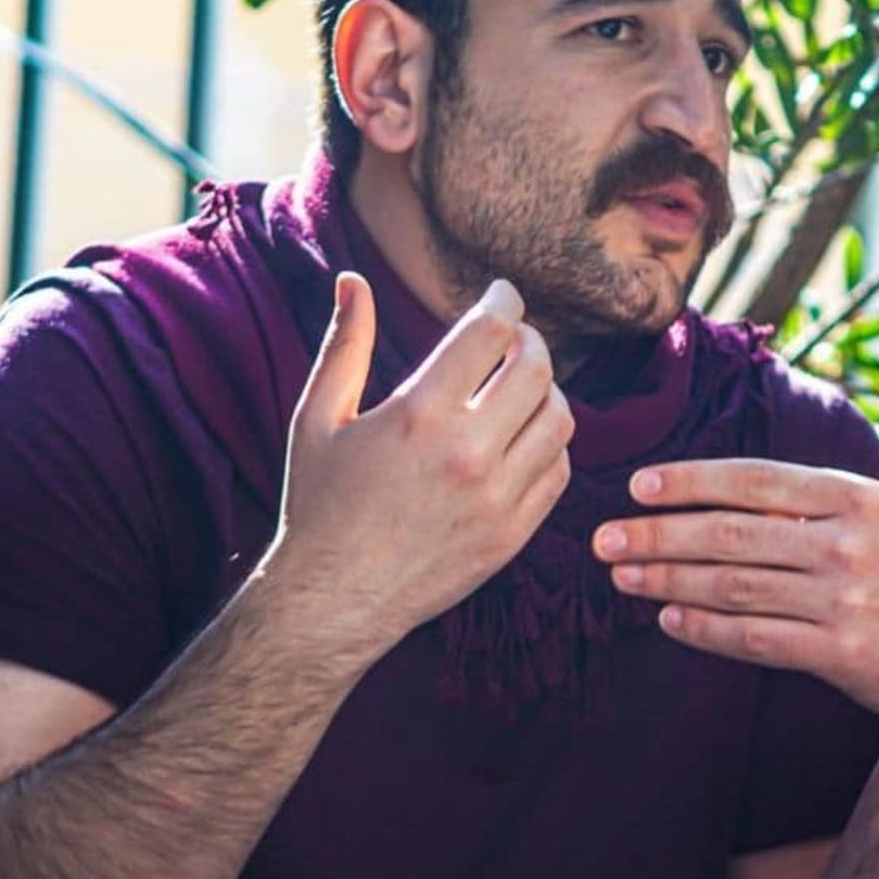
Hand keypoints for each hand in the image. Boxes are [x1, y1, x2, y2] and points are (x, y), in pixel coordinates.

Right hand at [265, 272, 574, 659]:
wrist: (333, 599)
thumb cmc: (320, 503)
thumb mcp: (318, 417)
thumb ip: (344, 344)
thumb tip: (352, 279)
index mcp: (418, 415)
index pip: (491, 331)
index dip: (504, 300)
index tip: (501, 294)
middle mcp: (466, 454)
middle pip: (536, 368)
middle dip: (529, 339)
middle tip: (513, 338)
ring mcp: (497, 499)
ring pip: (559, 418)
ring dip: (546, 390)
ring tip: (519, 386)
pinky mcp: (512, 535)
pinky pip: (559, 471)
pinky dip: (550, 443)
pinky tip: (522, 436)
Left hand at [596, 367, 878, 746]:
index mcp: (860, 499)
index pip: (759, 482)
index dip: (694, 481)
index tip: (639, 484)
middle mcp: (846, 546)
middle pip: (733, 535)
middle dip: (659, 534)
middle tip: (600, 536)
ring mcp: (841, 602)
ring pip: (735, 587)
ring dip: (667, 579)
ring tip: (618, 573)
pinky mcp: (838, 655)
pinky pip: (757, 640)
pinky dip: (707, 630)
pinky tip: (666, 619)